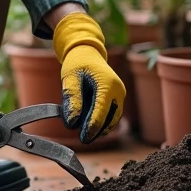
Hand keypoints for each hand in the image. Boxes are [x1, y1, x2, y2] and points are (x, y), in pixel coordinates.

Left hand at [52, 11, 126, 142]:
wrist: (87, 53)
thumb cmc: (77, 64)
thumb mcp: (70, 78)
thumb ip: (71, 99)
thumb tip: (72, 123)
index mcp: (107, 84)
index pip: (102, 110)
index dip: (93, 125)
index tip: (84, 137)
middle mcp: (118, 90)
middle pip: (110, 118)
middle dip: (97, 130)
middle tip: (82, 138)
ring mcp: (120, 95)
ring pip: (113, 119)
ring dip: (100, 127)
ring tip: (84, 131)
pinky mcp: (117, 99)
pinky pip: (112, 115)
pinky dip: (102, 122)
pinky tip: (89, 125)